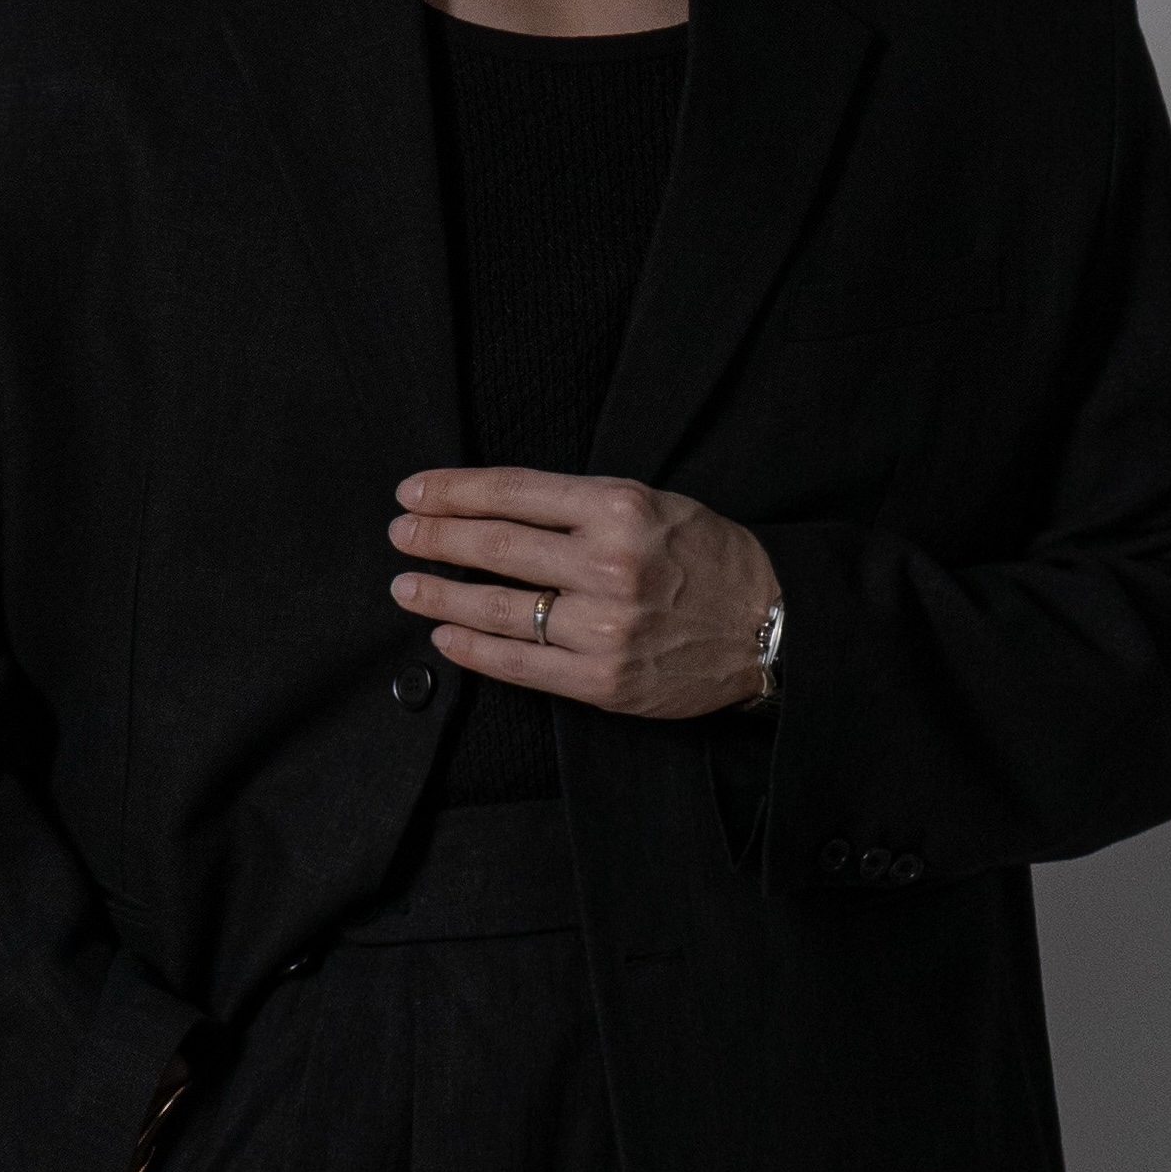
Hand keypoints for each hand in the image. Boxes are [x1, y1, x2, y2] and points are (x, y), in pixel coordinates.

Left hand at [388, 466, 780, 719]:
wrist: (770, 626)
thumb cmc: (707, 559)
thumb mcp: (652, 503)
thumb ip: (578, 505)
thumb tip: (495, 508)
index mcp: (619, 508)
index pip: (512, 492)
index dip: (452, 492)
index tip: (413, 493)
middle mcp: (608, 564)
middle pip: (495, 546)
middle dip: (435, 539)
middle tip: (400, 536)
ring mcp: (603, 626)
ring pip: (499, 608)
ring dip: (441, 596)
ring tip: (407, 588)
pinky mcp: (603, 679)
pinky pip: (519, 665)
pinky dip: (473, 649)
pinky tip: (445, 636)